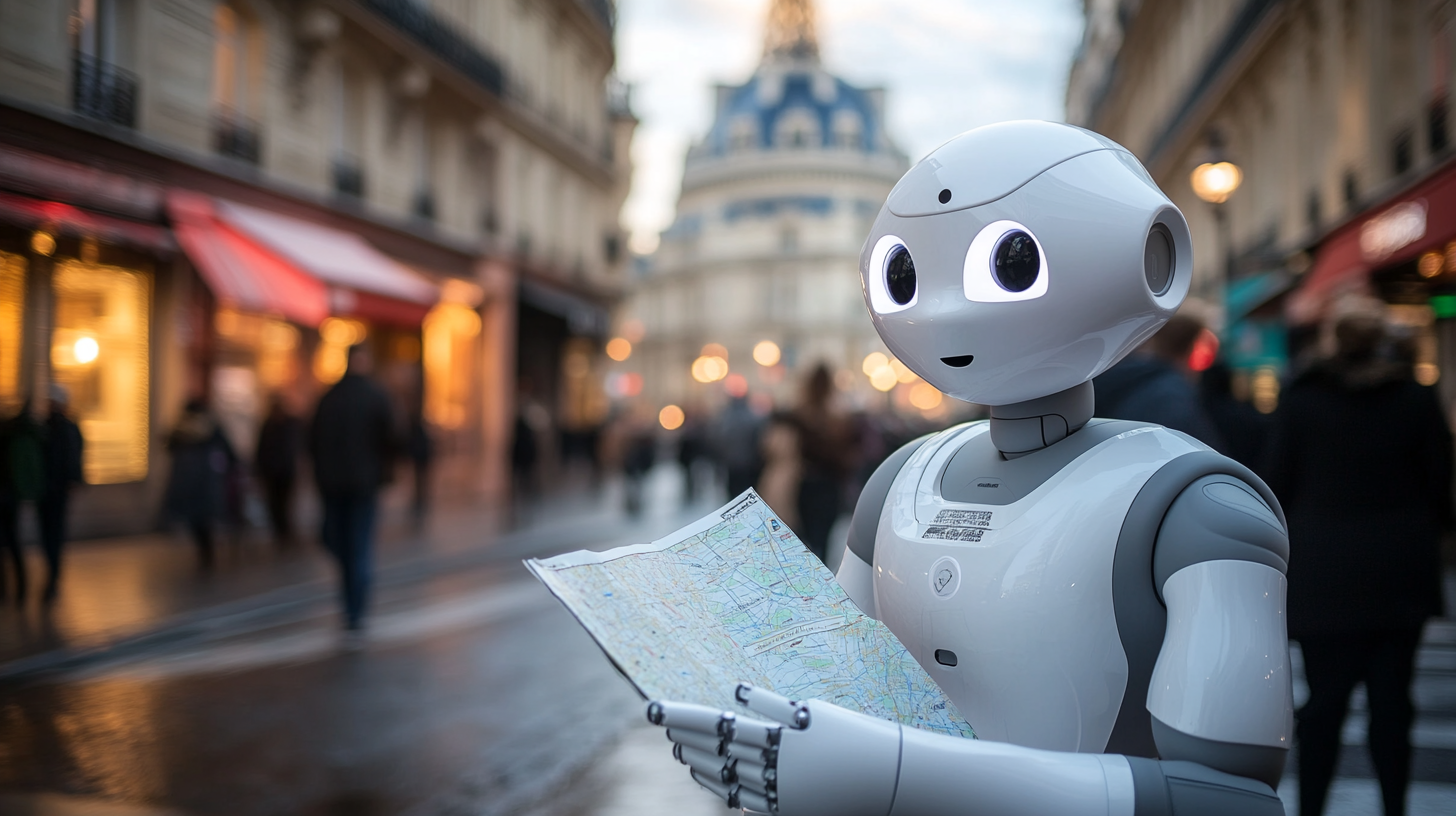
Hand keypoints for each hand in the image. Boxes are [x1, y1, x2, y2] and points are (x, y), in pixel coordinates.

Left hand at [646, 684, 900, 815]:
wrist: (891, 779)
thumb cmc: (855, 736)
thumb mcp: (814, 713)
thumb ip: (773, 706)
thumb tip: (737, 694)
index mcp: (779, 738)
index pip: (717, 724)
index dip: (682, 716)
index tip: (653, 707)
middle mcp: (774, 769)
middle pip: (715, 751)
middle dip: (685, 737)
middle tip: (663, 724)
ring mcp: (778, 795)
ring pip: (724, 778)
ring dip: (698, 763)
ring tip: (678, 749)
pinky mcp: (786, 811)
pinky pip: (742, 799)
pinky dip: (720, 787)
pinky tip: (705, 776)